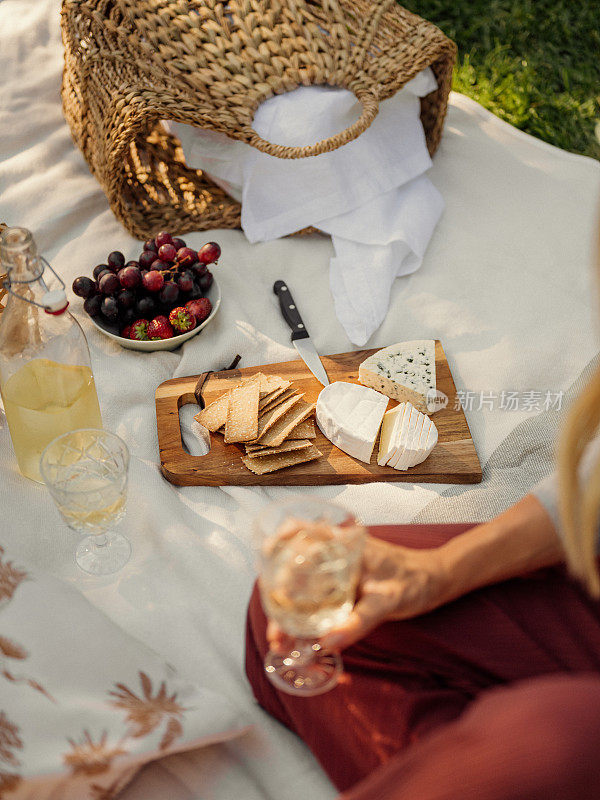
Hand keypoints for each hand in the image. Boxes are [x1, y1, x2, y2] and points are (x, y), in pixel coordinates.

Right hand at [267, 535, 449, 653]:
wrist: (435, 581)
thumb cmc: (414, 582)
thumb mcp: (389, 601)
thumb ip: (359, 620)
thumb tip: (327, 642)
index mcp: (345, 543)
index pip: (304, 533)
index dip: (280, 542)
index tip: (265, 557)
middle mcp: (336, 552)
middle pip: (294, 565)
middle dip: (277, 596)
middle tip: (276, 633)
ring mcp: (337, 568)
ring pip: (301, 583)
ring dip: (286, 610)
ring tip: (281, 641)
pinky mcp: (341, 584)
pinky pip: (313, 595)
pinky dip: (301, 614)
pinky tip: (297, 634)